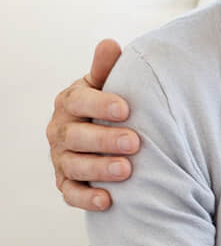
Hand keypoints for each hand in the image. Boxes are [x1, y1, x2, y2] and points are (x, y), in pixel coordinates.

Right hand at [47, 38, 136, 211]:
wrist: (101, 137)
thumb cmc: (107, 107)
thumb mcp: (106, 86)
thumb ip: (106, 68)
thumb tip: (109, 44)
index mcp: (69, 103)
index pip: (78, 102)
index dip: (99, 105)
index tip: (126, 109)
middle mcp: (60, 130)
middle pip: (75, 137)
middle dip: (104, 140)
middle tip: (134, 142)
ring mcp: (61, 158)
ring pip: (74, 166)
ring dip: (99, 169)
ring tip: (127, 170)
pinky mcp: (66, 183)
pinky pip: (71, 194)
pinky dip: (87, 199)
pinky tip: (108, 201)